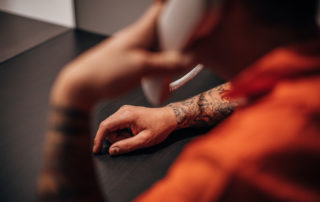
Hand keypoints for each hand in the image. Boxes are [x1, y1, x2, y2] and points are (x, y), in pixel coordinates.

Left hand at [50, 1, 193, 110]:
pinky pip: (150, 55)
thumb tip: (188, 59)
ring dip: (168, 50)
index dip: (175, 9)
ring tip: (178, 61)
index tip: (189, 14)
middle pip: (163, 28)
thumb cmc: (105, 71)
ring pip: (157, 43)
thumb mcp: (141, 67)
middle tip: (189, 45)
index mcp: (140, 31)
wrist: (83, 84)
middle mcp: (137, 36)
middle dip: (177, 35)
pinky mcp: (130, 59)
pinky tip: (162, 71)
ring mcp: (133, 47)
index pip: (160, 10)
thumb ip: (166, 64)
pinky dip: (159, 61)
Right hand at [93, 105, 176, 155]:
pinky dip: (122, 132)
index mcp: (127, 115)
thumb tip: (111, 150)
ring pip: (111, 127)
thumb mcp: (145, 141)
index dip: (98, 139)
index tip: (96, 150)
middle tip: (130, 142)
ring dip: (119, 136)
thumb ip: (127, 146)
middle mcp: (123, 110)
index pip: (105, 126)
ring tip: (134, 137)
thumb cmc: (159, 128)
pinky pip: (117, 125)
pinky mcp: (126, 112)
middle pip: (107, 127)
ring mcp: (124, 110)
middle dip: (115, 139)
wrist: (169, 117)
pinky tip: (133, 134)